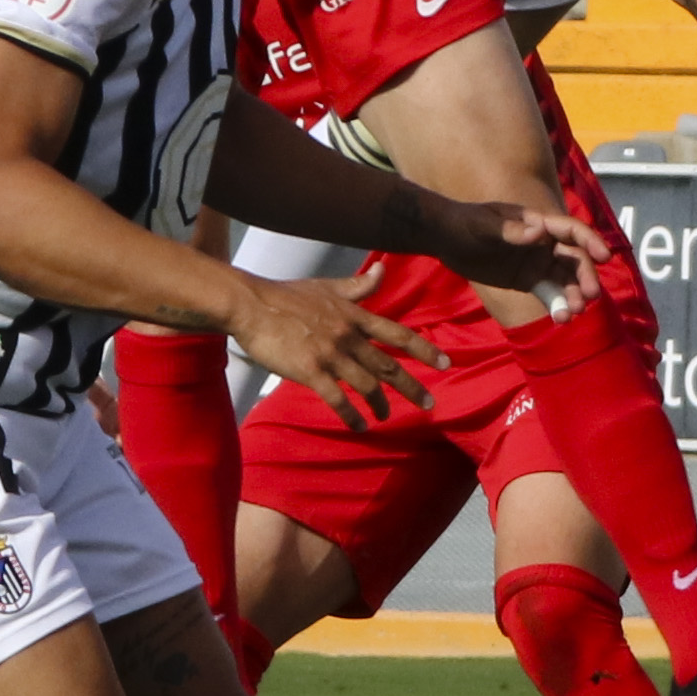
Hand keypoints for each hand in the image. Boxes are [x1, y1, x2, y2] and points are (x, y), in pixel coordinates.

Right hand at [224, 274, 447, 422]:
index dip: (424, 349)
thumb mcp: (327, 287)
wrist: (250, 305)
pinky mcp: (310, 371)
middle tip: (429, 404)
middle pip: (388, 365)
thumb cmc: (286, 295)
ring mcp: (330, 354)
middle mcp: (348, 335)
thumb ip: (358, 286)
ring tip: (386, 417)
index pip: (397, 333)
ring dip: (380, 404)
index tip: (446, 363)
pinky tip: (359, 426)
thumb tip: (382, 270)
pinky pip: (338, 399)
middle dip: (411, 387)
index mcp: (353, 315)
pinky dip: (352, 415)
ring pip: (366, 384)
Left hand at [413, 192, 604, 315]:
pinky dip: (557, 305)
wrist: (446, 238)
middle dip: (585, 277)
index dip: (590, 241)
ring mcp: (538, 263)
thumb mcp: (485, 226)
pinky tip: (561, 319)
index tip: (604, 257)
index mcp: (539, 222)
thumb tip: (540, 231)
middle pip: (574, 259)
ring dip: (573, 296)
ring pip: (565, 280)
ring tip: (572, 314)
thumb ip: (512, 231)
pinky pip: (548, 294)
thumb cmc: (466, 223)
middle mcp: (545, 243)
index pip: (571, 230)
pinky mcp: (528, 281)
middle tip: (589, 297)